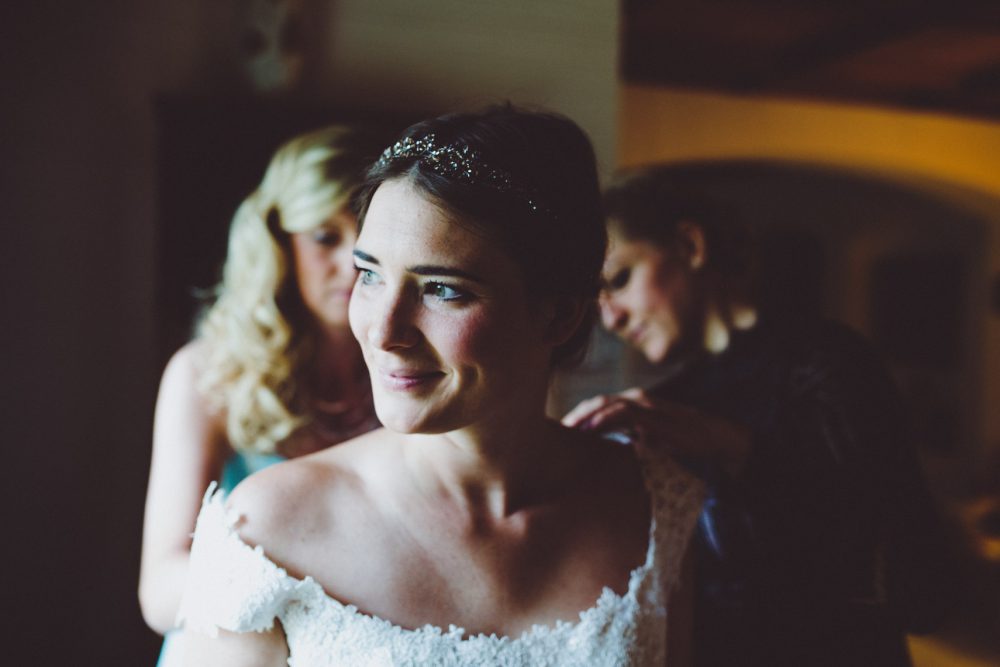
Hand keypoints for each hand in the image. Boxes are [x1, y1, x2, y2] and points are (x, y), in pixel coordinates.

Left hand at [562, 388, 750, 476]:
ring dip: (583, 417)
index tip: (558, 433)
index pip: (597, 407)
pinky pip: (623, 414)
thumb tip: (604, 459)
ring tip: (565, 431)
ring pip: (605, 404)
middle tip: (553, 433)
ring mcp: (645, 405)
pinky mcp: (654, 415)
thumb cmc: (682, 444)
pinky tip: (589, 431)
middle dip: (574, 416)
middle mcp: (636, 400)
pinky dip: (603, 420)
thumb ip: (627, 443)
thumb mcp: (650, 444)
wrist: (716, 440)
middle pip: (595, 403)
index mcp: (633, 406)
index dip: (577, 417)